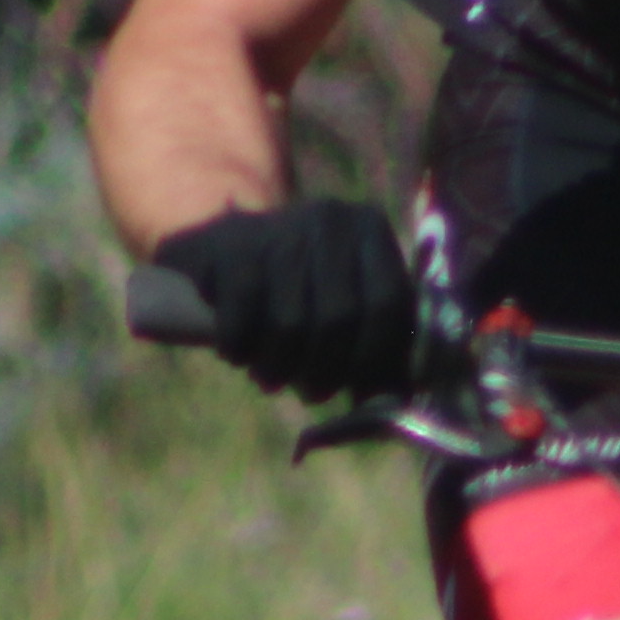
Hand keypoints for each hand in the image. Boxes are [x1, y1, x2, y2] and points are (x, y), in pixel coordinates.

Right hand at [145, 200, 421, 399]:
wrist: (223, 252)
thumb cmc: (298, 290)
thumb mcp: (346, 300)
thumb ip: (378, 344)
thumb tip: (395, 400)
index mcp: (370, 228)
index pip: (387, 302)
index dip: (376, 357)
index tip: (360, 392)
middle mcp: (330, 219)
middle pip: (338, 318)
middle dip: (325, 370)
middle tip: (313, 394)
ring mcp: (279, 227)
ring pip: (288, 325)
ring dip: (278, 368)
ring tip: (272, 378)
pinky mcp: (229, 246)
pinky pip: (242, 320)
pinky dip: (239, 350)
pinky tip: (238, 355)